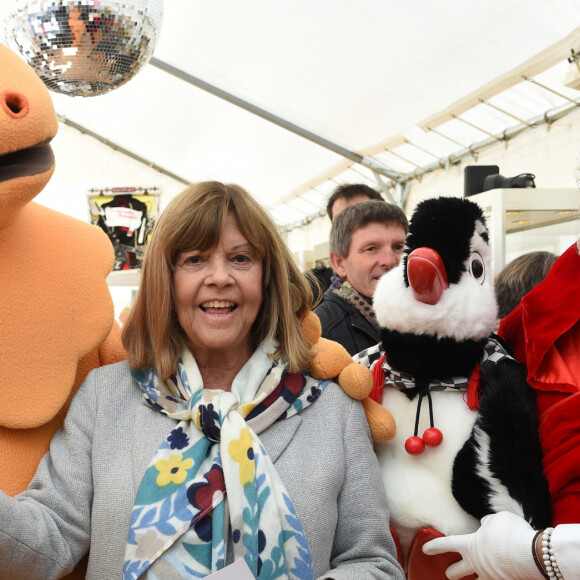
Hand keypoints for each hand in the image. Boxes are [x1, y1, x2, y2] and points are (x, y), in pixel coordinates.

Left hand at [422, 511, 544, 579]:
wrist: (531, 554)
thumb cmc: (510, 533)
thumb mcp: (496, 519)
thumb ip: (487, 523)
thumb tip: (486, 526)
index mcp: (469, 545)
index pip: (446, 544)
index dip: (434, 546)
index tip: (425, 549)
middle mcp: (477, 564)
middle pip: (456, 572)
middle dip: (451, 572)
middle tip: (450, 573)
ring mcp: (490, 576)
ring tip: (474, 578)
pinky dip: (499, 577)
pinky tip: (502, 575)